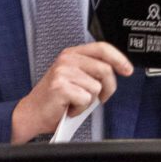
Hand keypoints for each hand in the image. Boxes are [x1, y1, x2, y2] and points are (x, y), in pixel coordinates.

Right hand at [11, 42, 132, 143]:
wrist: (32, 114)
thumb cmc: (55, 99)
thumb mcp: (75, 78)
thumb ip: (91, 71)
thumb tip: (115, 72)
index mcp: (71, 54)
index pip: (102, 48)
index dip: (119, 58)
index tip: (127, 70)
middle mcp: (67, 59)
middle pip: (105, 69)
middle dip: (108, 88)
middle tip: (100, 98)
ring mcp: (63, 72)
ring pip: (96, 87)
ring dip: (89, 101)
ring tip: (75, 102)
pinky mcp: (60, 86)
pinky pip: (86, 99)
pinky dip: (80, 108)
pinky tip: (69, 107)